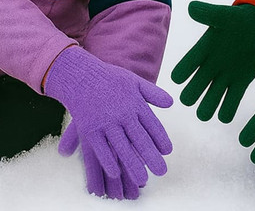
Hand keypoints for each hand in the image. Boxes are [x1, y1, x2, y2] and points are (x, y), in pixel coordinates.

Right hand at [45, 46, 172, 198]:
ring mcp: (106, 122)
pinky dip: (108, 160)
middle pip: (139, 138)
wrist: (82, 76)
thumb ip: (153, 93)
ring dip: (133, 163)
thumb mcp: (134, 81)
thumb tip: (171, 103)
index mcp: (135, 103)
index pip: (152, 124)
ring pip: (122, 147)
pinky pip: (101, 148)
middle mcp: (122, 114)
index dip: (160, 139)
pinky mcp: (90, 129)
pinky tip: (116, 172)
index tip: (167, 151)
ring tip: (143, 179)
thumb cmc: (110, 80)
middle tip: (161, 171)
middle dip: (151, 156)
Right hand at [171, 1, 254, 121]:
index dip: (181, 76)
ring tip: (215, 105)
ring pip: (206, 106)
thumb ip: (208, 14)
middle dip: (193, 97)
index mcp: (201, 53)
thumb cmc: (238, 20)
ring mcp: (223, 80)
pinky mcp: (239, 87)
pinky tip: (229, 109)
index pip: (182, 71)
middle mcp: (208, 69)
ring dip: (207, 109)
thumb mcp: (224, 15)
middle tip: (203, 91)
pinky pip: (227, 109)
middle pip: (190, 94)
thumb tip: (191, 7)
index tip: (184, 75)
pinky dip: (226, 112)